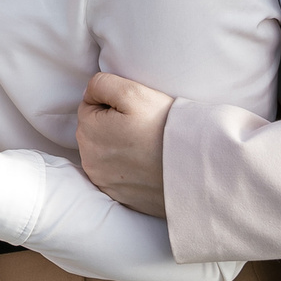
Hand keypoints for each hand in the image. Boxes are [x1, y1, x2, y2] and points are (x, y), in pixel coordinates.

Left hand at [75, 70, 171, 218]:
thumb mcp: (132, 91)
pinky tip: (146, 164)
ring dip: (119, 146)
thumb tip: (89, 92)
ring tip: (146, 146)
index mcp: (88, 132)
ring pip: (104, 153)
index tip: (135, 112)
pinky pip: (117, 174)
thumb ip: (101, 84)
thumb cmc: (163, 127)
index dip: (114, 103)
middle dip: (113, 125)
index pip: (90, 105)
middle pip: (95, 130)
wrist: (193, 167)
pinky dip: (127, 168)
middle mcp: (89, 160)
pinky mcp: (119, 196)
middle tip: (142, 128)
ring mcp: (104, 181)